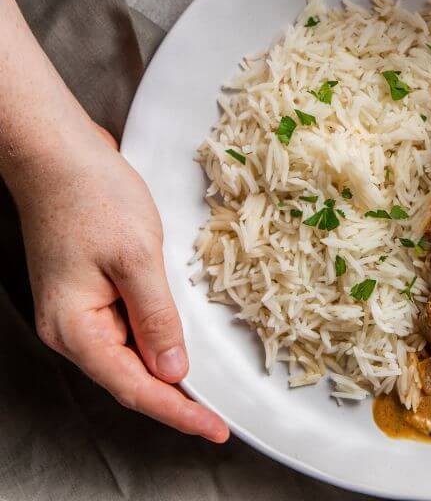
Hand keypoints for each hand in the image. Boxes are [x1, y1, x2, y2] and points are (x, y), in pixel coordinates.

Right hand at [14, 126, 228, 442]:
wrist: (60, 153)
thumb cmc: (93, 197)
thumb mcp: (136, 257)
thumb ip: (156, 317)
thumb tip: (173, 369)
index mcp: (76, 328)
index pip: (134, 387)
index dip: (177, 412)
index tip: (215, 429)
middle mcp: (71, 328)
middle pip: (129, 377)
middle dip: (174, 397)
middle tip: (217, 415)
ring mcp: (78, 308)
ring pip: (128, 353)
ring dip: (166, 367)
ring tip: (206, 385)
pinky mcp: (89, 289)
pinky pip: (126, 325)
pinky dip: (155, 335)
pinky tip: (179, 337)